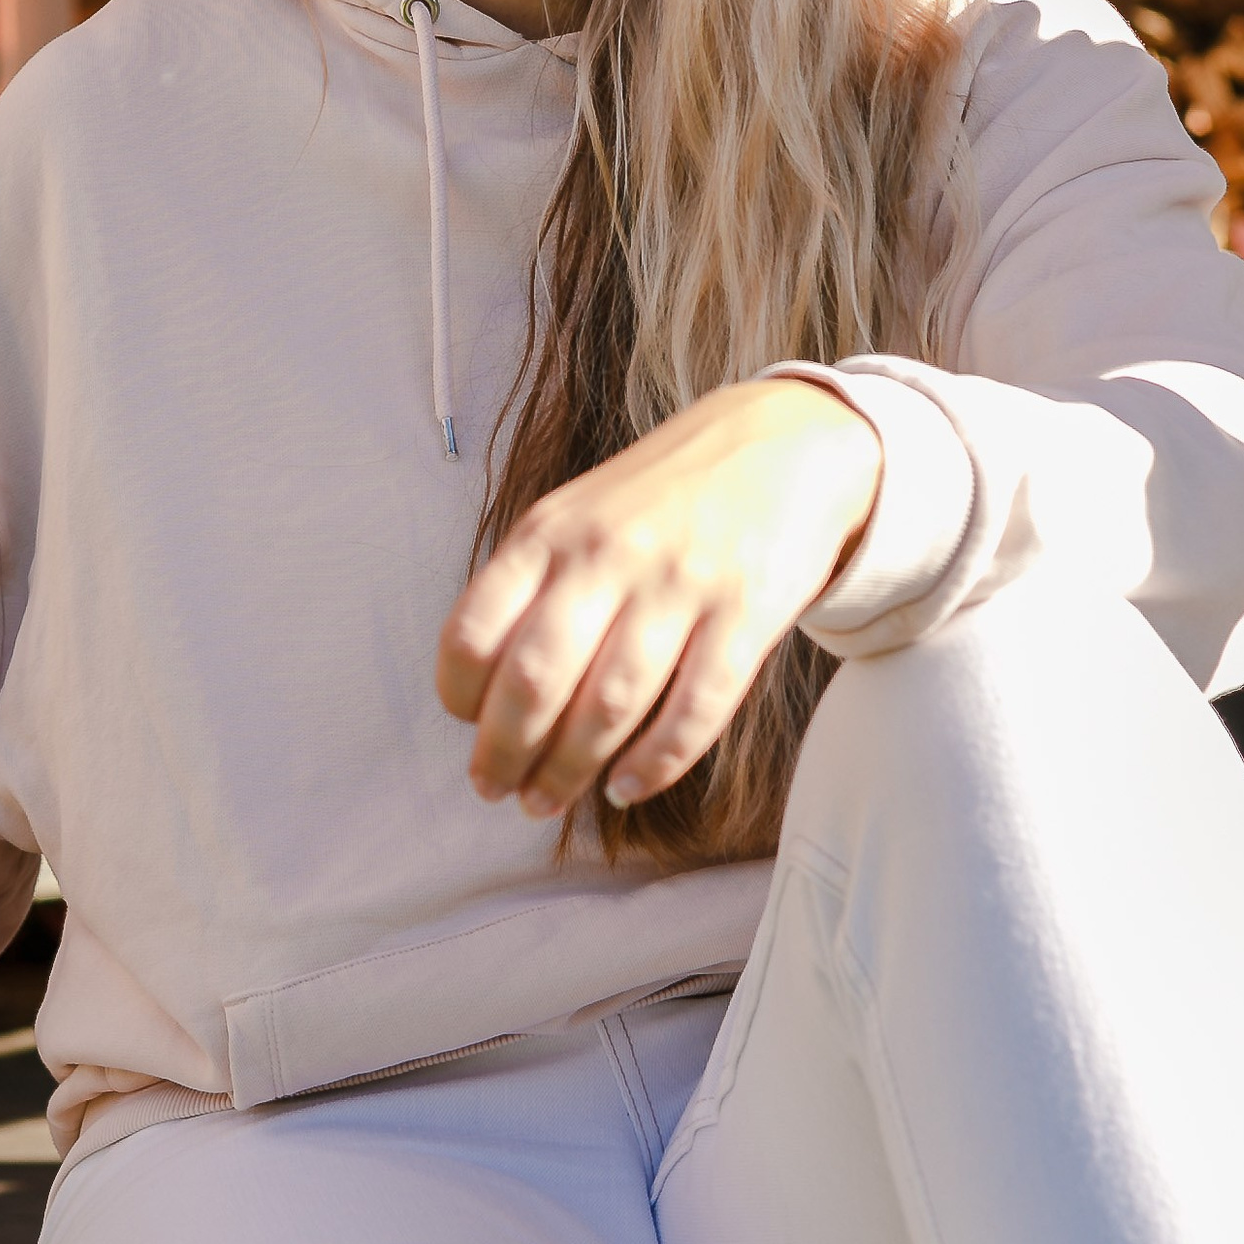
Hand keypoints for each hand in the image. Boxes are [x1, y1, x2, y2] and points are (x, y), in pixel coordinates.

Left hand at [437, 377, 883, 821]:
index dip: (459, 695)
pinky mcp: (747, 615)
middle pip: (534, 680)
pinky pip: (694, 709)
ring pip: (608, 705)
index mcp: (550, 532)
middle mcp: (608, 556)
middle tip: (496, 789)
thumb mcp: (576, 515)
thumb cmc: (659, 499)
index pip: (474, 630)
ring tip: (547, 801)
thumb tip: (480, 695)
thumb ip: (528, 586)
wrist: (783, 443)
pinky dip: (654, 762)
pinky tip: (626, 787)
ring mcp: (680, 585)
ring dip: (569, 770)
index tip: (466, 726)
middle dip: (504, 753)